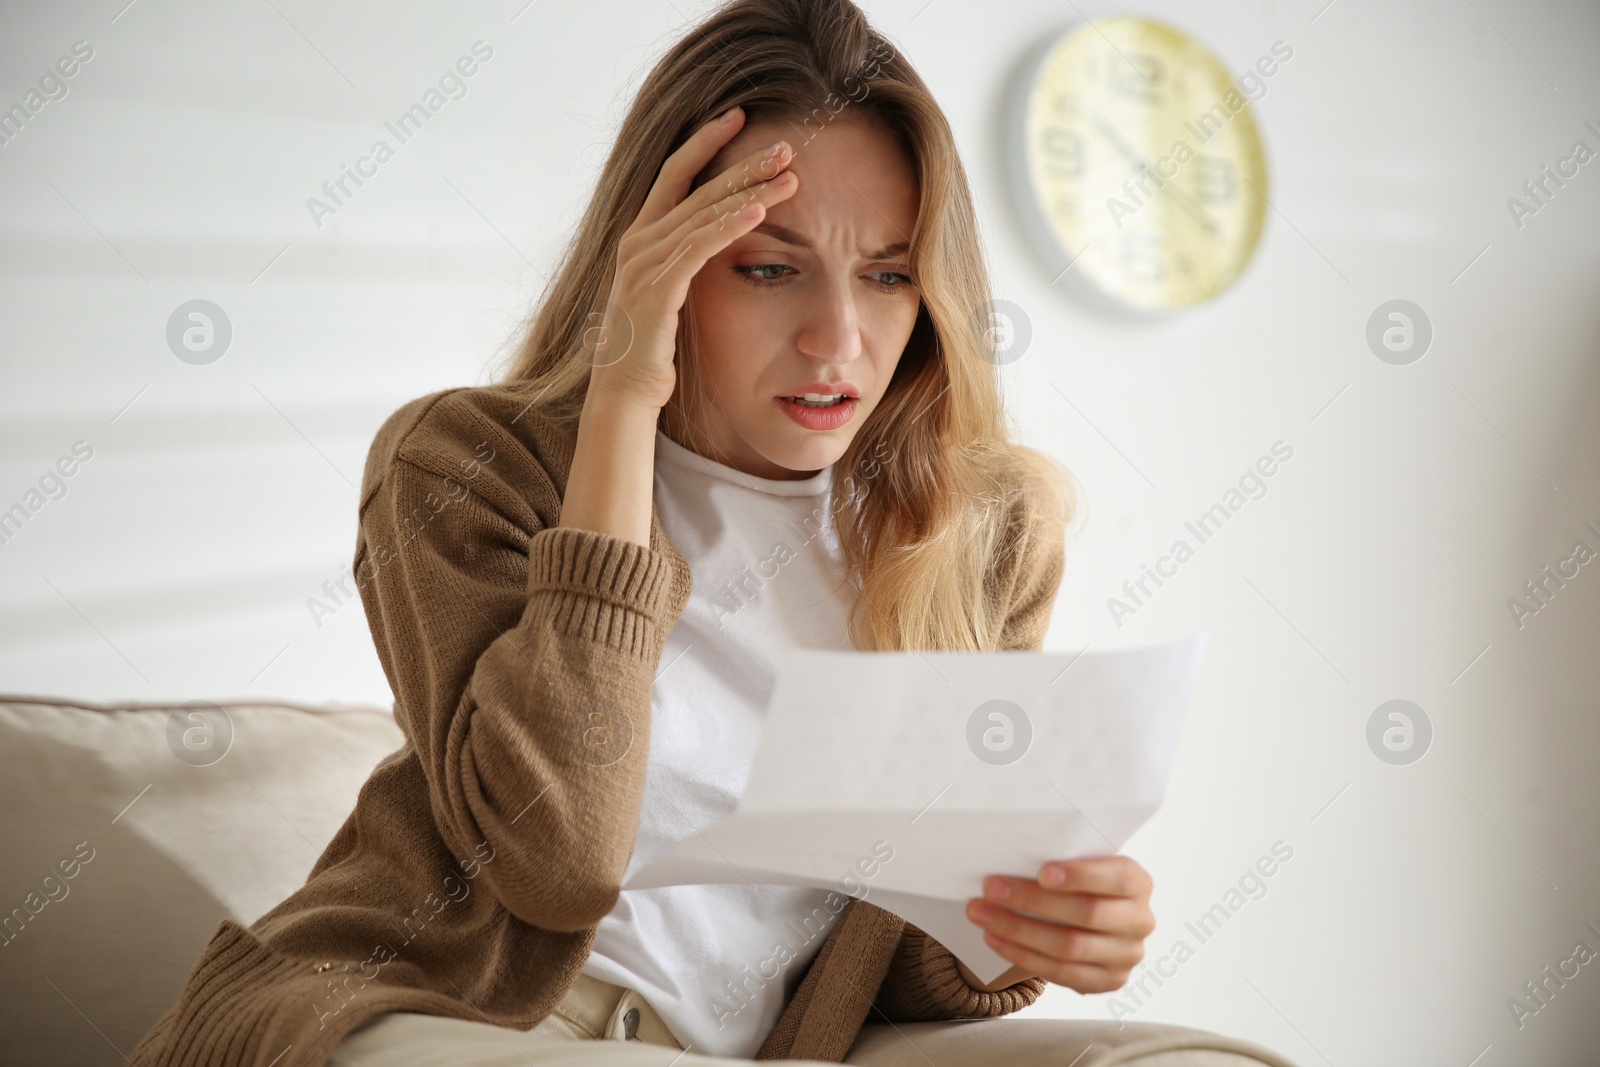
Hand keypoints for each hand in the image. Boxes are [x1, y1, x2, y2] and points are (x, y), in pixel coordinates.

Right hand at [587, 104, 799, 411]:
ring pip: (703, 213)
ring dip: (749, 192)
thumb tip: (717, 235)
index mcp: (642, 236)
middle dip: (744, 163)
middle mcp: (638, 241)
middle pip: (697, 187)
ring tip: (789, 176)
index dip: (706, 141)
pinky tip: (758, 212)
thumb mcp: (670, 291)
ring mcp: (643, 263)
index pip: (675, 173)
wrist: (625, 394)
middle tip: (788, 146)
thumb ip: (686, 258)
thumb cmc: (653, 347)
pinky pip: (697, 249)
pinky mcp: (656, 289)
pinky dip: (728, 227)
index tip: (742, 116)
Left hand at [960, 856, 1154, 993]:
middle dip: (1032, 901)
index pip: (1116, 878)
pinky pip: (1060, 972)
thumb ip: (1060, 862)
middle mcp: (1138, 920)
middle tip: (990, 888)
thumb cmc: (1079, 883)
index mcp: (1137, 883)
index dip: (1081, 876)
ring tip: (982, 913)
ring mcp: (1125, 955)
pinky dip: (1022, 955)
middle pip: (1085, 913)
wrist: (1087, 920)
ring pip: (1068, 947)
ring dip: (1017, 930)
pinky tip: (995, 938)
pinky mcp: (1107, 980)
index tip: (1042, 873)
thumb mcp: (1080, 865)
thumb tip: (1010, 853)